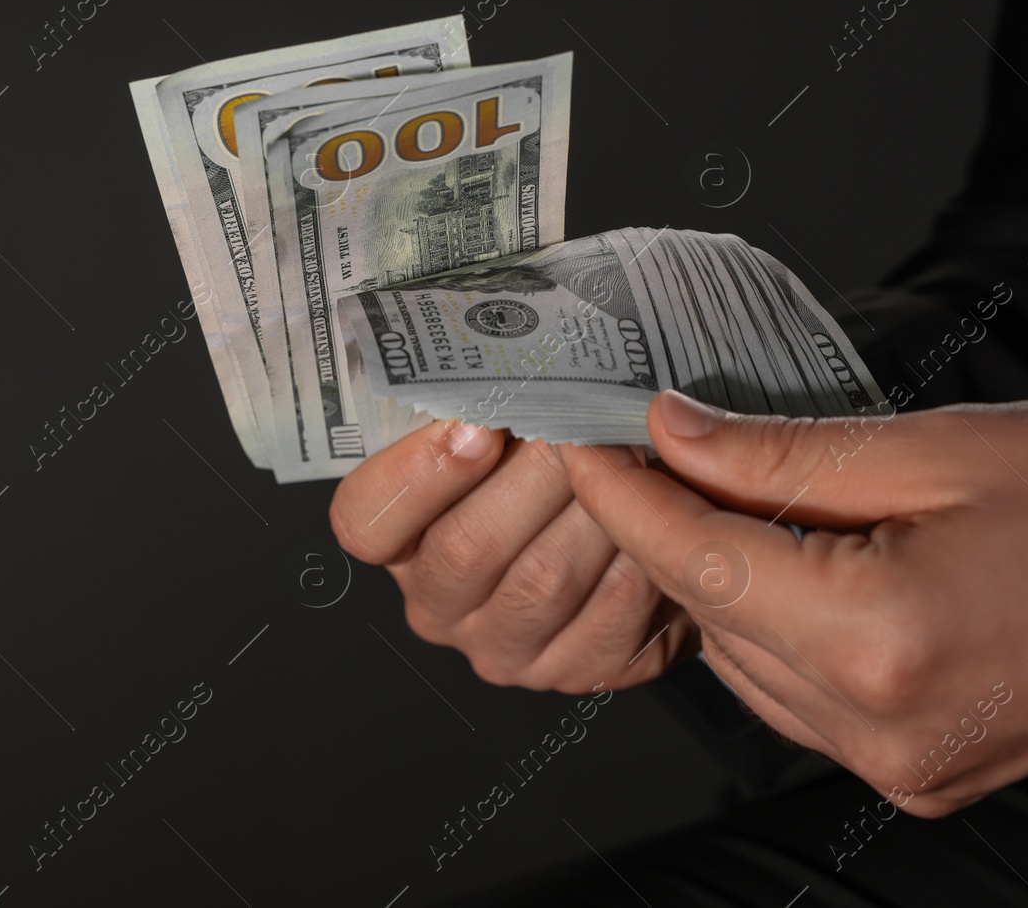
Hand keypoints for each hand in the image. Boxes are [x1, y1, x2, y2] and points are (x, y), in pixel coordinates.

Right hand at [330, 419, 696, 692]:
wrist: (639, 527)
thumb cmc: (548, 463)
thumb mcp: (501, 425)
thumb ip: (487, 401)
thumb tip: (511, 357)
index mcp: (400, 541)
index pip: (367, 522)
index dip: (417, 475)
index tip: (478, 424)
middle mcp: (441, 605)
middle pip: (466, 549)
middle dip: (532, 477)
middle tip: (580, 422)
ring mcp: (507, 648)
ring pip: (542, 583)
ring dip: (594, 511)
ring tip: (628, 453)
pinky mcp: (579, 671)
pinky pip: (610, 620)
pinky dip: (640, 559)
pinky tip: (660, 514)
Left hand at [560, 391, 1027, 815]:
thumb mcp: (946, 448)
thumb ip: (787, 454)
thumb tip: (674, 432)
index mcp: (880, 638)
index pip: (693, 558)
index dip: (620, 491)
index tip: (578, 437)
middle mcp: (877, 727)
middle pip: (709, 613)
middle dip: (663, 525)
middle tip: (645, 442)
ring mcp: (899, 766)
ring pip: (744, 663)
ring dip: (717, 577)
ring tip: (719, 486)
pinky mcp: (920, 774)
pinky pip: (798, 697)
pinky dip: (773, 626)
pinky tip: (787, 559)